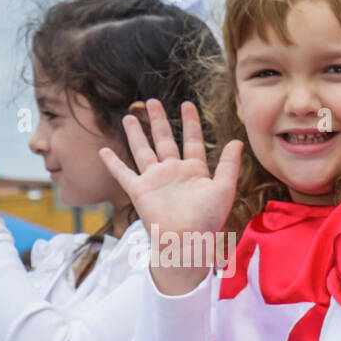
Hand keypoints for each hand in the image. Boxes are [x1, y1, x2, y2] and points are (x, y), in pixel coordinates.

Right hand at [98, 99, 242, 293]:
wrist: (186, 239)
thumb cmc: (208, 219)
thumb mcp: (224, 188)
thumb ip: (229, 165)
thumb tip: (237, 141)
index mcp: (195, 171)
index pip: (192, 141)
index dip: (190, 123)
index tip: (187, 104)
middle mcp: (173, 172)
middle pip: (165, 140)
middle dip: (159, 121)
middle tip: (152, 101)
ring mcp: (155, 180)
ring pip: (143, 150)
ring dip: (136, 134)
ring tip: (129, 116)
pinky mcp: (140, 190)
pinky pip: (123, 173)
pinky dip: (112, 163)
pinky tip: (102, 151)